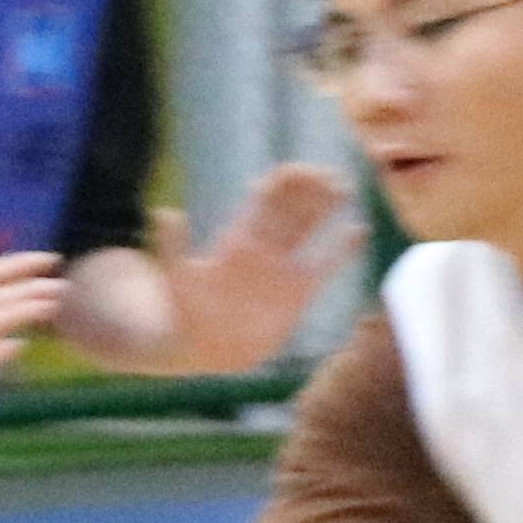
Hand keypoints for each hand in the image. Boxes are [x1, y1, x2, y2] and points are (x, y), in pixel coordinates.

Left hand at [142, 166, 354, 374]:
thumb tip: (162, 213)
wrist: (206, 351)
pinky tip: (359, 231)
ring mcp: (282, 268)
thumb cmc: (187, 316)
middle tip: (334, 174)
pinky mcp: (298, 292)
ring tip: (346, 187)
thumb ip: (173, 248)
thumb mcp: (177, 281)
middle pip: (292, 207)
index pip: (265, 199)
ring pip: (308, 228)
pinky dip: (341, 248)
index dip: (284, 181)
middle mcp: (264, 248)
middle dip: (312, 188)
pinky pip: (324, 264)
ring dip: (326, 207)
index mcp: (239, 240)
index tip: (303, 171)